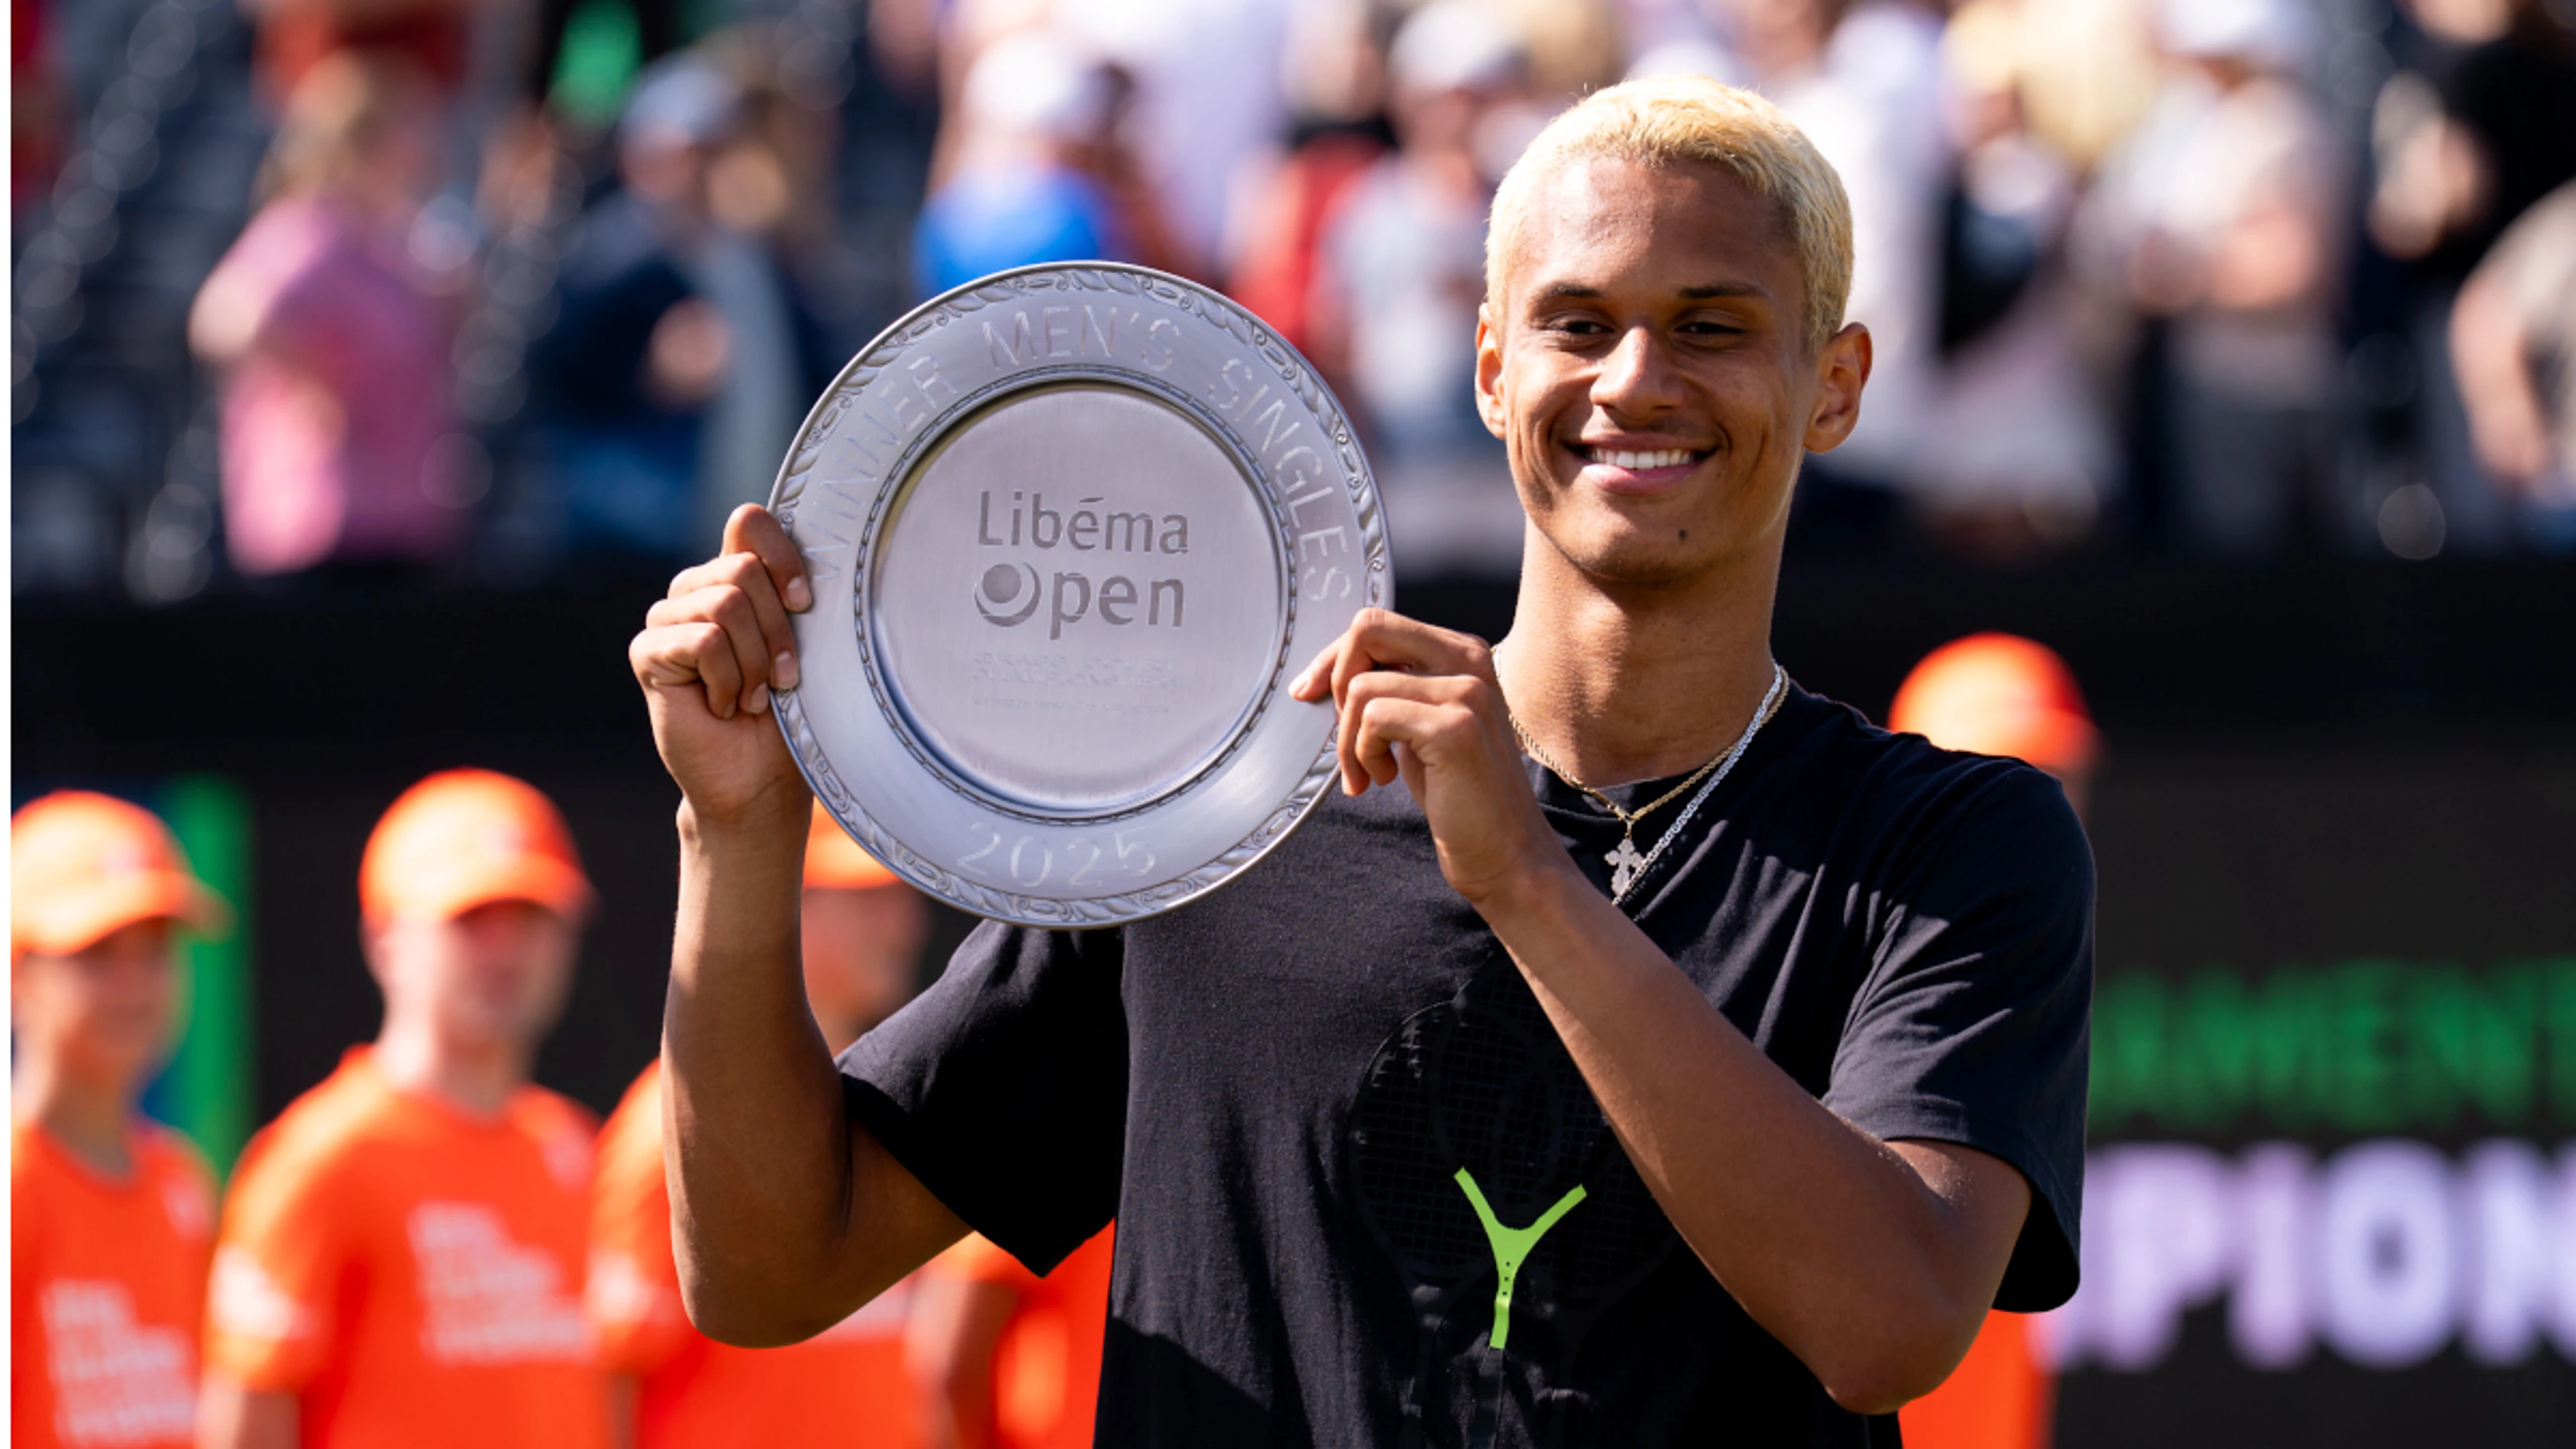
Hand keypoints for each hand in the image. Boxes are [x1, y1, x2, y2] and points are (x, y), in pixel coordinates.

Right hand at [630, 505, 813, 829]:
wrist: (759, 778)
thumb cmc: (790, 715)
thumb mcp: (806, 646)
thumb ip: (794, 598)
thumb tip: (819, 560)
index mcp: (735, 577)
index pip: (749, 522)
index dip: (782, 556)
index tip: (806, 605)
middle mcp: (697, 589)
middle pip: (743, 569)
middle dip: (777, 631)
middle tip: (781, 679)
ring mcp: (667, 618)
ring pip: (725, 605)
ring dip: (754, 662)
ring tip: (753, 697)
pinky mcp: (647, 651)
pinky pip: (704, 641)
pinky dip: (728, 681)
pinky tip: (725, 706)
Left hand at [1289, 609, 1569, 904]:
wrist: (1505, 851)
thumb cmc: (1457, 792)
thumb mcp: (1419, 725)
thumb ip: (1391, 687)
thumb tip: (1324, 672)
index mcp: (1463, 651)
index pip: (1377, 623)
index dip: (1334, 658)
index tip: (1311, 694)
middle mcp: (1470, 659)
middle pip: (1367, 630)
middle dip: (1335, 682)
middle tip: (1346, 736)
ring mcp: (1466, 691)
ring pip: (1361, 686)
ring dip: (1349, 740)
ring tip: (1372, 774)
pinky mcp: (1454, 727)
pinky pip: (1373, 718)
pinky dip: (1363, 754)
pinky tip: (1383, 780)